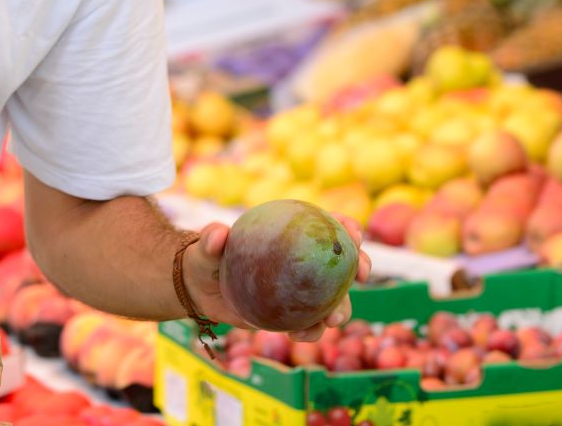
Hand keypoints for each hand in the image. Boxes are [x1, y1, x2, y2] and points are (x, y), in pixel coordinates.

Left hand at [181, 215, 371, 342]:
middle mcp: (302, 262)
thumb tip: (219, 234)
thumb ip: (211, 240)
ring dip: (341, 309)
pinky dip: (312, 331)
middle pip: (342, 261)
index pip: (326, 225)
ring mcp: (300, 290)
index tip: (354, 235)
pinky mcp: (293, 314)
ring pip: (335, 299)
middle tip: (360, 275)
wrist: (201, 292)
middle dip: (360, 265)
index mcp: (289, 236)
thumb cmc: (206, 259)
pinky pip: (312, 324)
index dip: (347, 227)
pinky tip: (299, 334)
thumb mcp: (205, 249)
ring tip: (330, 319)